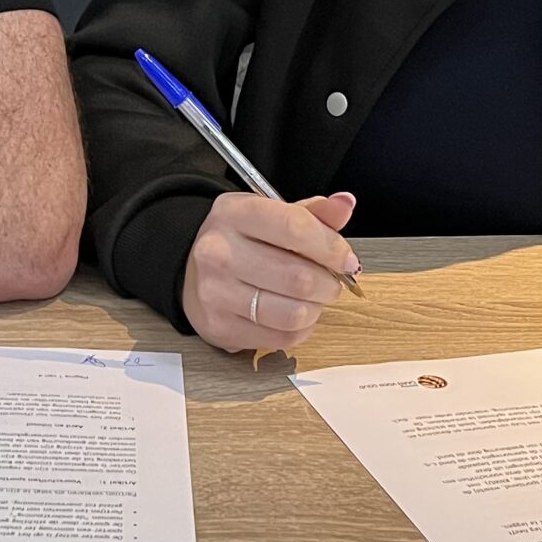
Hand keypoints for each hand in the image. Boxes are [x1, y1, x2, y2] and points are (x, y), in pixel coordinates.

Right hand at [181, 191, 359, 354]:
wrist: (195, 271)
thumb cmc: (239, 241)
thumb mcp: (270, 214)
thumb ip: (312, 213)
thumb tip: (344, 204)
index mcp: (233, 214)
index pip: (295, 228)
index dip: (332, 247)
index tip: (346, 259)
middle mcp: (218, 252)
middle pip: (299, 277)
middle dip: (329, 283)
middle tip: (330, 281)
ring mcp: (215, 293)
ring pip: (294, 313)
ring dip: (316, 308)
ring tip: (312, 298)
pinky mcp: (220, 327)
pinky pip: (283, 337)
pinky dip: (301, 328)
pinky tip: (294, 313)